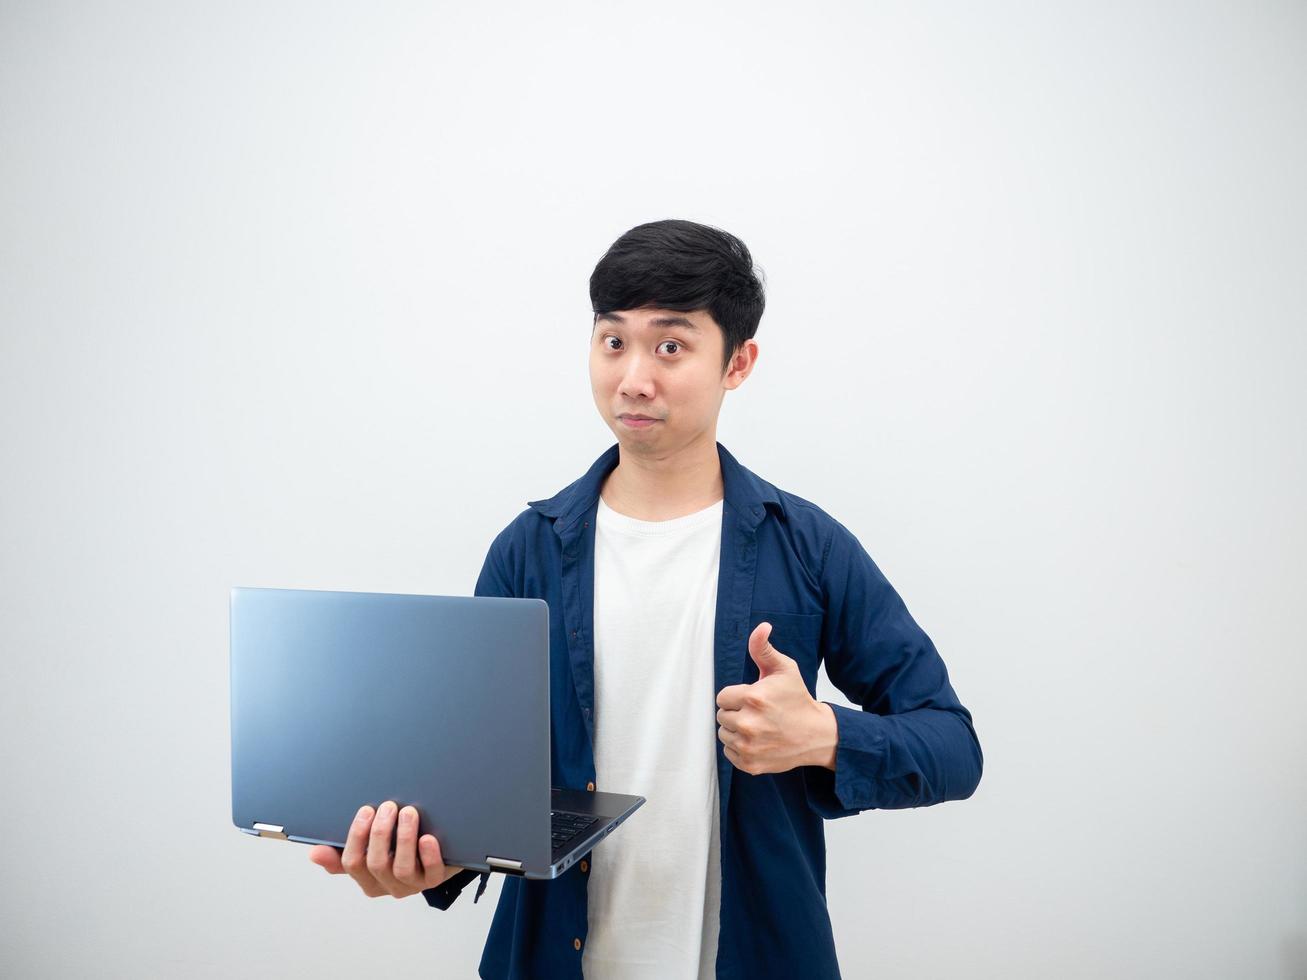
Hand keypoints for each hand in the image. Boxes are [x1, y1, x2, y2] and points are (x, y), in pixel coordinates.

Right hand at [307, 801, 463, 897]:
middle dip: (380, 833)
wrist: (439, 854)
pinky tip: (427, 838)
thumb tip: (313, 853)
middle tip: (388, 806)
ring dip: (403, 838)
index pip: (353, 863)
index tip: (366, 810)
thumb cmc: (398, 848)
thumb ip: (342, 854)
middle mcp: (388, 886)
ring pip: (402, 868)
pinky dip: (428, 855)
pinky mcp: (435, 880)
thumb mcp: (370, 850)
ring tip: (408, 813)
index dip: (357, 836)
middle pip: (376, 864)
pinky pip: (432, 873)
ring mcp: (412, 885)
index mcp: (368, 879)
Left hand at [715, 621, 837, 775]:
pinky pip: (729, 752)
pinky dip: (738, 747)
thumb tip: (761, 627)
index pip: (722, 697)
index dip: (736, 696)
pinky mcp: (750, 764)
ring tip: (756, 726)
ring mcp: (749, 746)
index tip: (751, 698)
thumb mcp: (784, 669)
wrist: (817, 735)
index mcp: (753, 698)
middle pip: (721, 715)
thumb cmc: (798, 699)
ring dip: (735, 730)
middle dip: (735, 712)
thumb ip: (763, 648)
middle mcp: (748, 724)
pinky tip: (756, 740)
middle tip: (756, 712)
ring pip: (723, 734)